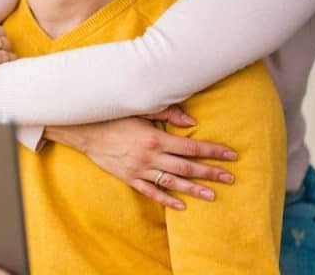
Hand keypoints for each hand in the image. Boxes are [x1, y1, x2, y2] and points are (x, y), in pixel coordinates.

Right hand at [44, 106, 236, 208]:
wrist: (85, 131)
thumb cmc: (113, 116)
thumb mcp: (140, 110)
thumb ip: (167, 113)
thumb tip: (192, 122)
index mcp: (155, 138)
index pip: (191, 147)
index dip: (212, 151)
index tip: (230, 155)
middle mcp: (150, 156)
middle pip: (186, 167)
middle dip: (210, 172)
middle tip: (229, 178)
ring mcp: (139, 169)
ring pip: (172, 182)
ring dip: (193, 189)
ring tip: (212, 195)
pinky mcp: (129, 178)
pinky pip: (151, 191)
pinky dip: (166, 199)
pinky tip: (181, 205)